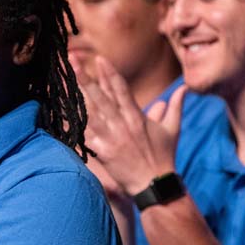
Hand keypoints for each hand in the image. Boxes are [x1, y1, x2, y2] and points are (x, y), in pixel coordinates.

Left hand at [76, 55, 184, 195]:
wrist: (155, 185)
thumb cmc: (164, 157)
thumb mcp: (173, 129)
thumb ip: (175, 107)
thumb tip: (184, 88)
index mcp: (137, 117)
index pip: (121, 89)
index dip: (109, 73)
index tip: (99, 59)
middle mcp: (122, 124)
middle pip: (101, 97)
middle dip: (86, 77)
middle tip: (72, 59)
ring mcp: (111, 138)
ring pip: (90, 113)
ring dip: (75, 95)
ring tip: (62, 81)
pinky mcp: (102, 152)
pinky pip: (84, 135)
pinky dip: (72, 125)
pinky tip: (60, 114)